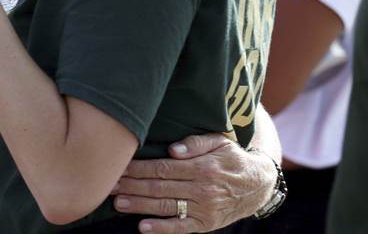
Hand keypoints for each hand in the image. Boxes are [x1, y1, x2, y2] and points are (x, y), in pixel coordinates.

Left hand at [112, 133, 276, 232]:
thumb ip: (196, 143)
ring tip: (118, 203)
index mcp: (202, 166)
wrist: (258, 185)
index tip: (119, 165)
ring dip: (140, 205)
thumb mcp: (220, 141)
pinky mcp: (206, 225)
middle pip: (160, 187)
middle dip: (132, 185)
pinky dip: (161, 228)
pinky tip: (143, 227)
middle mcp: (202, 189)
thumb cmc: (232, 158)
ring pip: (166, 206)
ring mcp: (203, 209)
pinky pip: (181, 227)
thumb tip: (173, 149)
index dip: (139, 167)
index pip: (163, 167)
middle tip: (109, 184)